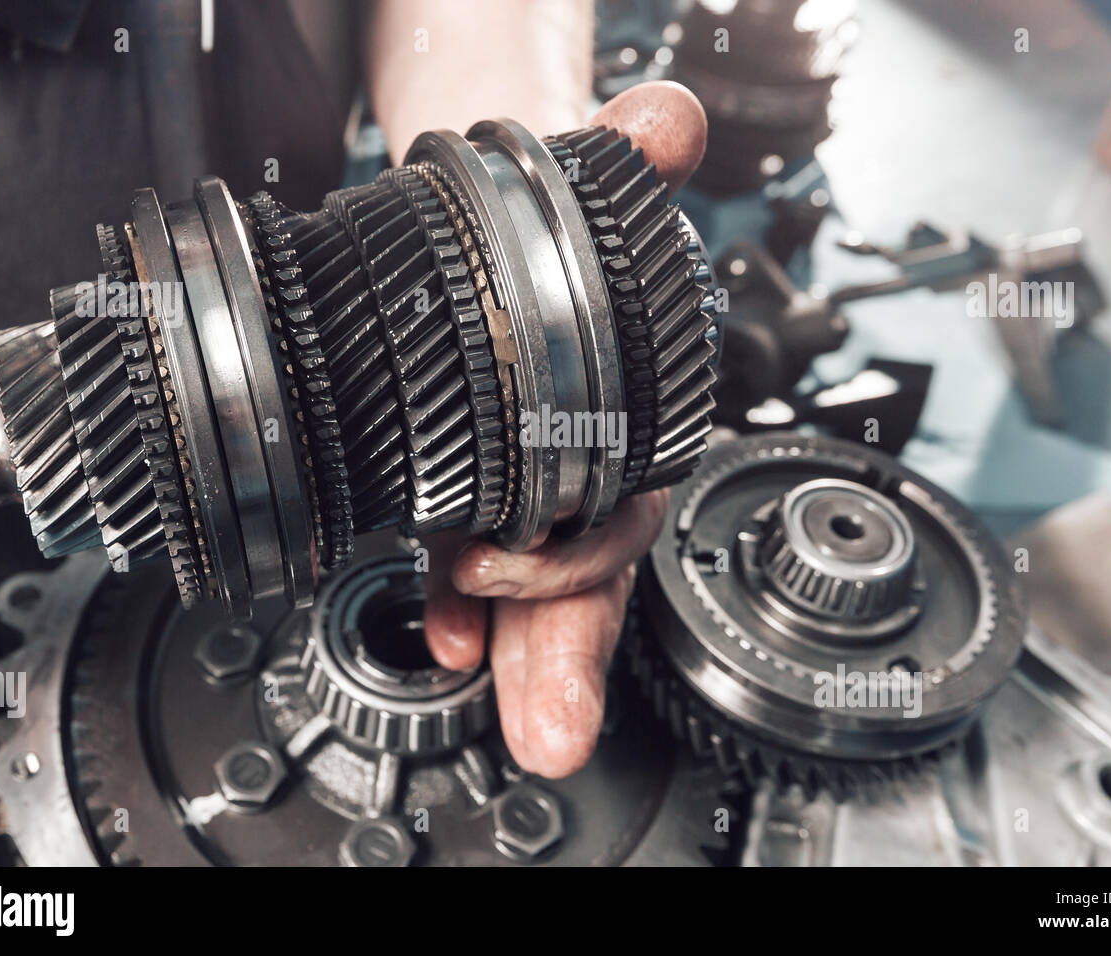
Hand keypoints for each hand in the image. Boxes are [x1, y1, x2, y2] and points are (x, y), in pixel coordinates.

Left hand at [423, 82, 707, 777]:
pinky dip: (463, 605)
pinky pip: (479, 569)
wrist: (503, 232)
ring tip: (478, 679)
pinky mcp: (474, 492)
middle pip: (585, 576)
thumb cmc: (551, 233)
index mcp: (630, 415)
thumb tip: (667, 119)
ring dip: (513, 647)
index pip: (627, 508)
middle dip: (561, 647)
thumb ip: (629, 157)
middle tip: (542, 718)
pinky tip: (443, 627)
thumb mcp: (584, 187)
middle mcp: (587, 465)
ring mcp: (530, 487)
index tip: (503, 564)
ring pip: (534, 591)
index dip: (580, 551)